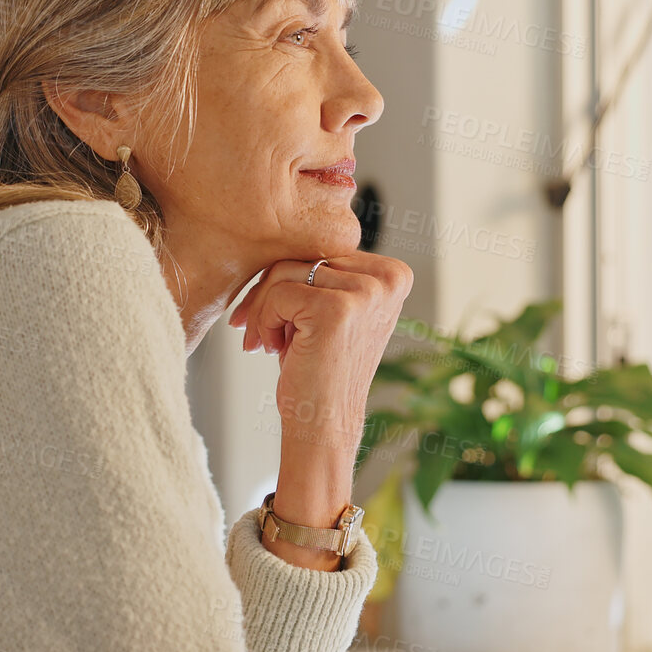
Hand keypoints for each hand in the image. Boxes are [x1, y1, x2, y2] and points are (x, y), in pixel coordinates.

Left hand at [227, 253, 412, 567]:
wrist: (322, 425)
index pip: (322, 248)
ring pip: (285, 271)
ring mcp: (366, 292)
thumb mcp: (331, 308)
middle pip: (303, 254)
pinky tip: (273, 349)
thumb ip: (324, 270)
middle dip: (270, 292)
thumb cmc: (318, 368)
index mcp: (394, 273)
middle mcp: (389, 278)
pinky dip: (264, 321)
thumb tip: (282, 226)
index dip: (288, 279)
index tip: (273, 314)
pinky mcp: (337, 308)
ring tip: (271, 343)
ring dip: (264, 308)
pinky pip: (277, 292)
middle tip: (258, 330)